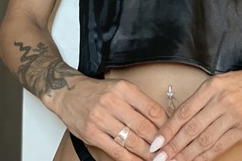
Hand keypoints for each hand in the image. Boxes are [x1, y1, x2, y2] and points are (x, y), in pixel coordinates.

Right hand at [53, 75, 167, 159]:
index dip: (164, 124)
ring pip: (130, 141)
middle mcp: (113, 102)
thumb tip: (160, 119)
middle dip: (157, 142)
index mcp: (124, 88)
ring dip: (146, 153)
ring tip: (156, 159)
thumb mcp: (120, 88)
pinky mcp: (92, 134)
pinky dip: (129, 159)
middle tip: (167, 151)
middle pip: (143, 126)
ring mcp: (101, 119)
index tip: (172, 133)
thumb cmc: (99, 91)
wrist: (69, 93)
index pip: (151, 108)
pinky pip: (115, 150)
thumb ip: (138, 102)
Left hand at [148, 66, 241, 160]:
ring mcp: (233, 116)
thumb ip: (201, 99)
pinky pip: (220, 146)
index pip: (184, 111)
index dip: (168, 129)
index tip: (156, 141)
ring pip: (204, 140)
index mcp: (212, 86)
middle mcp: (221, 101)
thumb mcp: (219, 82)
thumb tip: (179, 120)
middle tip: (159, 158)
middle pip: (191, 128)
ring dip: (186, 155)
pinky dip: (205, 157)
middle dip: (173, 146)